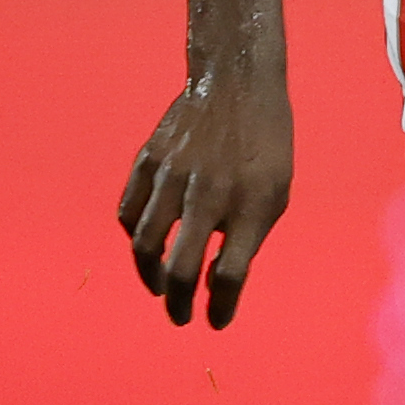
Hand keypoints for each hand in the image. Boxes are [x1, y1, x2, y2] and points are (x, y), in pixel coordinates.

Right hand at [117, 59, 292, 325]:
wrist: (236, 83)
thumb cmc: (265, 146)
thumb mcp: (275, 192)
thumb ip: (247, 238)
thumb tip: (211, 282)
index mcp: (252, 204)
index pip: (230, 275)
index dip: (221, 307)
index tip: (216, 321)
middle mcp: (210, 193)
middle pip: (182, 269)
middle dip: (179, 304)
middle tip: (180, 318)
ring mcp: (173, 176)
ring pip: (145, 245)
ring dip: (151, 276)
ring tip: (161, 287)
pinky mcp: (147, 161)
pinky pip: (129, 212)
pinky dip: (135, 237)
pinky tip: (148, 246)